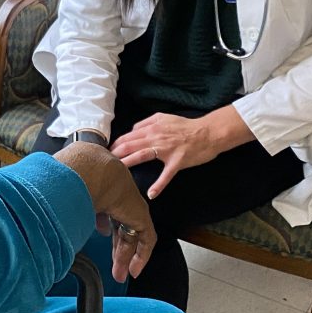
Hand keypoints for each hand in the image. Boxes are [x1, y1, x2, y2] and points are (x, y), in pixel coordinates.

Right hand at [54, 142, 153, 281]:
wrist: (91, 171)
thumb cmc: (75, 179)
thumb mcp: (72, 198)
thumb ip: (75, 210)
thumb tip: (68, 223)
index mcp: (104, 190)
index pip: (107, 212)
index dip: (104, 226)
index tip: (101, 237)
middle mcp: (119, 198)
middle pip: (120, 228)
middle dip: (116, 250)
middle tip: (112, 267)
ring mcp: (131, 207)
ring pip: (130, 236)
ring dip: (124, 257)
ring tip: (119, 274)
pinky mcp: (141, 216)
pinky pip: (146, 240)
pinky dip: (141, 256)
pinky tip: (134, 269)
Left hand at [109, 106, 253, 199]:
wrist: (208, 132)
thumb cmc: (185, 126)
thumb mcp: (163, 118)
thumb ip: (146, 123)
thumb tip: (132, 130)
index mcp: (151, 127)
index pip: (128, 136)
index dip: (115, 144)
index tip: (105, 151)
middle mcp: (156, 137)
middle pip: (130, 145)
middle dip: (115, 153)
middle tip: (103, 162)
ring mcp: (166, 150)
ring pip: (142, 155)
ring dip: (127, 163)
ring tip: (117, 172)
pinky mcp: (177, 161)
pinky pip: (166, 175)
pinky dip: (158, 185)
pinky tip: (151, 194)